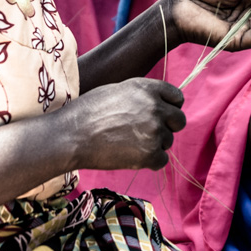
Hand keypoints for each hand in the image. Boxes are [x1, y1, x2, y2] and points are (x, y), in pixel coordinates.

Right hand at [66, 78, 186, 169]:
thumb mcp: (118, 90)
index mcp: (147, 89)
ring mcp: (154, 132)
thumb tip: (158, 104)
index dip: (170, 107)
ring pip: (168, 141)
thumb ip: (142, 95)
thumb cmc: (88, 112)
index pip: (177, 97)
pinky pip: (162, 160)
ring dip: (154, 144)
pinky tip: (130, 156)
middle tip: (146, 133)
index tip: (161, 114)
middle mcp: (155, 108)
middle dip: (167, 127)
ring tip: (128, 144)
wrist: (71, 136)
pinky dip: (149, 161)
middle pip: (179, 120)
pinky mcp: (150, 155)